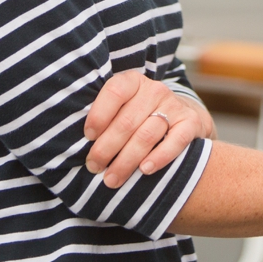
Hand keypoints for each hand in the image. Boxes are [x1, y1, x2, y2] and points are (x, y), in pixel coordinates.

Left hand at [84, 71, 215, 188]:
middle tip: (94, 167)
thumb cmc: (140, 117)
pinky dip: (160, 157)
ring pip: (147, 135)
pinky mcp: (191, 123)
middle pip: (127, 121)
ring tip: (112, 179)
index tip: (88, 137)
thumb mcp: (123, 108)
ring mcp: (174, 106)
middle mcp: (154, 90)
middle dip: (107, 148)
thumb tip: (72, 141)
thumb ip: (105, 118)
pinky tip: (145, 170)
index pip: (115, 91)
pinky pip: (175, 141)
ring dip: (127, 160)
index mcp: (133, 82)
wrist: (183, 118)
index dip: (99, 114)